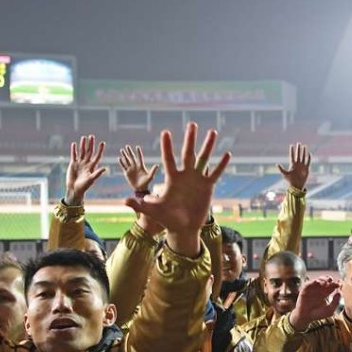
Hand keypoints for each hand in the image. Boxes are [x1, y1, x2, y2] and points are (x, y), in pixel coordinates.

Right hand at [65, 135, 107, 205]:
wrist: (74, 189)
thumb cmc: (84, 186)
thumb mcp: (91, 179)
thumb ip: (97, 173)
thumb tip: (105, 168)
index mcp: (92, 166)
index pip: (97, 156)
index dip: (100, 150)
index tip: (103, 143)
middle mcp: (87, 163)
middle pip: (89, 152)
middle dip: (91, 144)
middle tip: (92, 136)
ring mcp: (80, 163)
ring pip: (82, 152)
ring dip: (83, 145)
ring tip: (84, 137)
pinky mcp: (73, 164)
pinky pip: (74, 155)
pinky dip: (74, 150)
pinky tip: (74, 144)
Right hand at [118, 145, 159, 193]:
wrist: (140, 188)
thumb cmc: (146, 183)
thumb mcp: (150, 177)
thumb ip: (153, 171)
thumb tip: (157, 165)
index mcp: (141, 166)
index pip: (139, 158)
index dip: (138, 153)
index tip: (137, 147)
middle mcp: (135, 166)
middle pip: (132, 157)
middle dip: (129, 152)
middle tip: (127, 146)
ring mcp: (131, 169)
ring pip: (127, 161)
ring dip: (124, 155)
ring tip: (122, 150)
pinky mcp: (127, 173)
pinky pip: (123, 166)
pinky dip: (121, 162)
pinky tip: (119, 158)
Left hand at [124, 123, 230, 256]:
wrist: (183, 227)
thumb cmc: (167, 219)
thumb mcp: (153, 210)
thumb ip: (140, 204)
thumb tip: (124, 200)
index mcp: (172, 178)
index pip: (168, 159)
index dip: (167, 147)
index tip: (165, 133)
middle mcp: (185, 175)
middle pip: (187, 153)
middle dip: (190, 139)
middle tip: (192, 124)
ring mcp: (197, 179)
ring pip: (204, 159)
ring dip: (208, 146)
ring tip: (213, 131)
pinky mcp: (207, 186)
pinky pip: (215, 173)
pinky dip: (221, 164)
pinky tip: (227, 154)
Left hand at [278, 142, 311, 190]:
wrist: (297, 185)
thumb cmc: (290, 181)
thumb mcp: (285, 174)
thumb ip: (281, 169)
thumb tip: (277, 164)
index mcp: (292, 164)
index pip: (292, 156)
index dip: (291, 151)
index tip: (291, 145)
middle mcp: (297, 164)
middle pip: (298, 155)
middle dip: (298, 149)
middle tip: (298, 143)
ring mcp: (302, 166)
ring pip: (303, 157)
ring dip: (303, 152)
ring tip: (304, 146)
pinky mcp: (306, 169)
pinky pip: (308, 162)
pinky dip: (309, 158)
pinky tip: (309, 153)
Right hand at [288, 277, 340, 330]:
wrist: (306, 317)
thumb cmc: (318, 314)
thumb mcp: (330, 310)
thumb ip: (336, 302)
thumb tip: (339, 292)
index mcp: (327, 293)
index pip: (333, 285)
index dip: (336, 284)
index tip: (339, 284)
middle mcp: (320, 289)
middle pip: (326, 280)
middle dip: (330, 279)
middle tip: (333, 282)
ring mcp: (313, 289)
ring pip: (319, 280)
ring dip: (323, 279)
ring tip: (326, 282)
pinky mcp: (305, 289)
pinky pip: (309, 283)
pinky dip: (313, 281)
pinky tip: (317, 282)